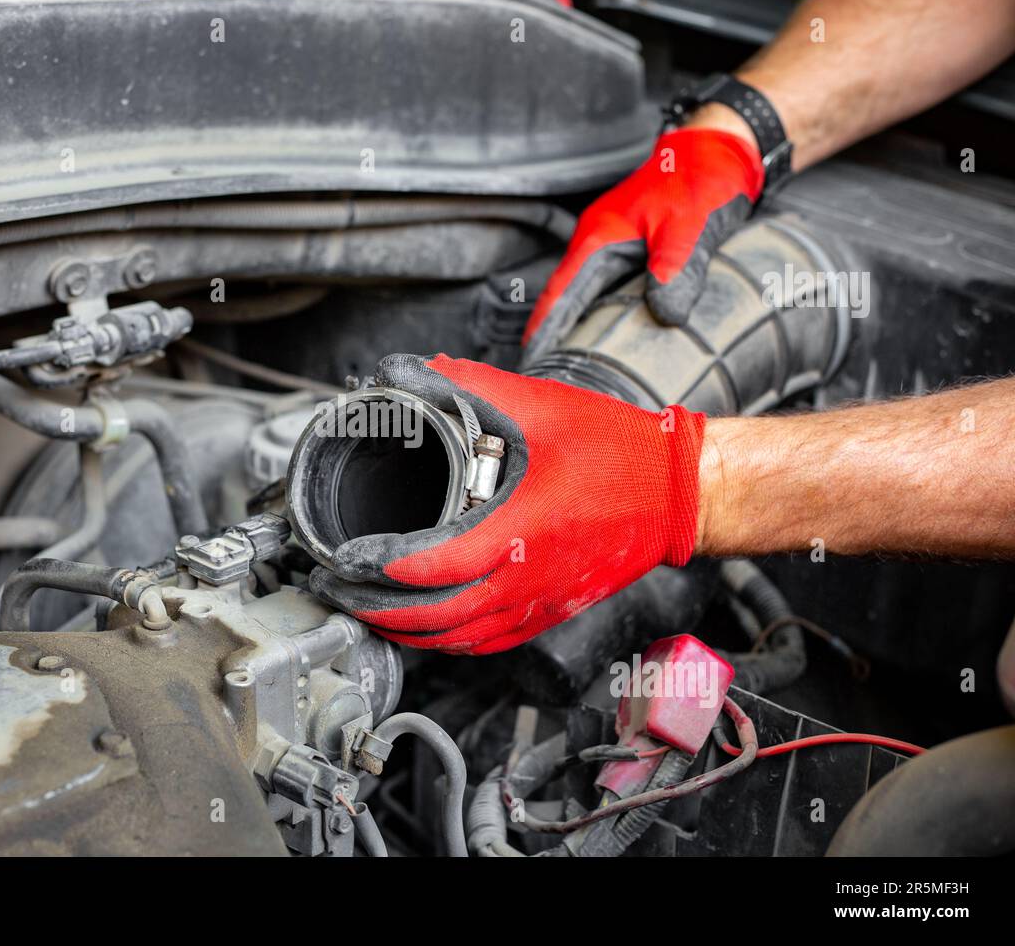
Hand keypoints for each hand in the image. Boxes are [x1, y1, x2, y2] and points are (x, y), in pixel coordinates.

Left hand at [307, 354, 705, 653]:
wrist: (680, 493)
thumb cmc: (618, 453)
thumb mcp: (539, 406)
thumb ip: (465, 385)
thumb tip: (406, 371)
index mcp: (518, 533)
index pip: (430, 567)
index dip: (378, 566)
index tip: (342, 558)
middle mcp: (525, 582)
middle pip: (432, 619)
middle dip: (373, 607)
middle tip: (334, 586)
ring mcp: (538, 605)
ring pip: (456, 640)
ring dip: (403, 630)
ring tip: (364, 606)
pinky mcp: (549, 613)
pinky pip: (485, 643)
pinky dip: (444, 641)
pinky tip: (422, 627)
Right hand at [522, 127, 763, 358]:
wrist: (717, 148)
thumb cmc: (701, 180)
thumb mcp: (692, 227)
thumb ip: (678, 269)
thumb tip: (665, 316)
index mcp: (600, 238)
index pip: (560, 294)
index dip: (544, 330)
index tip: (530, 363)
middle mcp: (597, 241)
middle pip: (563, 298)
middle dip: (549, 336)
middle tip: (542, 376)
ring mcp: (609, 243)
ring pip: (580, 294)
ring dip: (569, 327)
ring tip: (564, 365)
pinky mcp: (627, 247)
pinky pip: (601, 287)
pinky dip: (593, 312)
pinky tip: (599, 334)